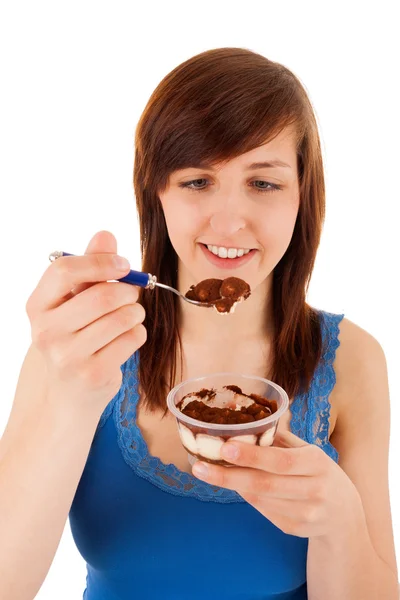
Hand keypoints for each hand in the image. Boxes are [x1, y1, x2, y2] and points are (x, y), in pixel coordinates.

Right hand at [26, 231, 146, 413]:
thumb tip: (105, 234)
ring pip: (122, 317)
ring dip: (136, 312)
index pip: (65, 271)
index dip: (100, 262)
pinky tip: (127, 337)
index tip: (123, 264)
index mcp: (38, 306)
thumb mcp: (72, 302)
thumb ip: (89, 267)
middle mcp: (47, 331)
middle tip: (133, 293)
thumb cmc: (73, 337)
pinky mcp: (93, 374)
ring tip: (130, 315)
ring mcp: (68, 356)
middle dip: (128, 290)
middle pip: (102, 296)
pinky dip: (138, 332)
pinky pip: (132, 339)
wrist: (66, 393)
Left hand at [192, 430, 363, 538]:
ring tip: (207, 470)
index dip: (252, 455)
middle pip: (264, 484)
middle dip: (227, 475)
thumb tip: (248, 421)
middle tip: (198, 466)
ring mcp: (306, 514)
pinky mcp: (295, 529)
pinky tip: (235, 484)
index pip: (281, 460)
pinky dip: (245, 495)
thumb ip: (281, 439)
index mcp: (317, 463)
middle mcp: (314, 490)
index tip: (225, 446)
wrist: (345, 516)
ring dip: (231, 483)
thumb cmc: (319, 473)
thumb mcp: (309, 452)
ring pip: (259, 498)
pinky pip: (262, 510)